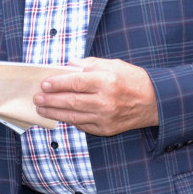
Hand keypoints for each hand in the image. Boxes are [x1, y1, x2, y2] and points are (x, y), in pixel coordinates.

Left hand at [33, 57, 157, 135]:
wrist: (156, 102)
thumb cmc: (132, 79)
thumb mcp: (113, 64)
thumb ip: (88, 64)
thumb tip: (67, 65)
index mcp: (107, 81)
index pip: (75, 82)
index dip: (57, 83)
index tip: (43, 84)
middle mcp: (105, 101)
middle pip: (71, 101)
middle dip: (50, 100)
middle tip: (37, 97)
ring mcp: (106, 117)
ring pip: (73, 116)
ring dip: (54, 113)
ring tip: (41, 108)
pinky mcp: (106, 129)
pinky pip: (82, 125)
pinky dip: (69, 120)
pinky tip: (58, 116)